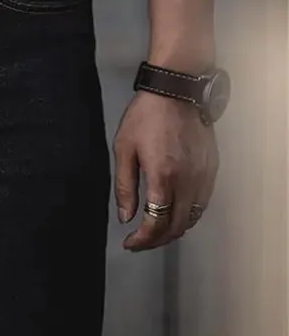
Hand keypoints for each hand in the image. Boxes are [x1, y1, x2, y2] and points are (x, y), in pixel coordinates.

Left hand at [113, 91, 218, 250]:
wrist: (176, 92)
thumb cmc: (146, 117)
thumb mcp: (124, 149)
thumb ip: (125, 187)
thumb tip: (126, 217)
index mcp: (163, 177)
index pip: (156, 223)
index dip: (142, 240)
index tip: (130, 243)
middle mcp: (188, 182)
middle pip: (176, 227)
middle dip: (156, 241)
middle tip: (139, 242)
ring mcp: (203, 177)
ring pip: (192, 218)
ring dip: (172, 230)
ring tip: (154, 230)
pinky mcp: (212, 170)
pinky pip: (202, 203)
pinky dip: (187, 214)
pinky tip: (172, 211)